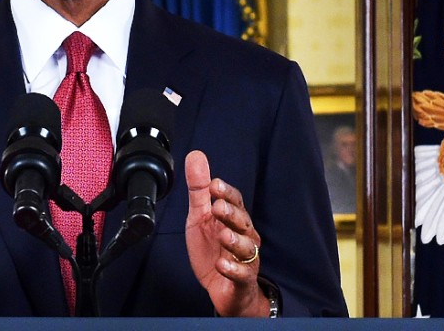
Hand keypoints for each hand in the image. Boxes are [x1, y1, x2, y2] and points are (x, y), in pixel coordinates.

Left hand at [184, 150, 267, 317]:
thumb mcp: (200, 217)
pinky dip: (232, 269)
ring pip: (247, 248)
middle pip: (243, 222)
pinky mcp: (242, 280)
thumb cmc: (213, 249)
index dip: (226, 193)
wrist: (222, 288)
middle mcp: (244, 236)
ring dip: (235, 241)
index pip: (235, 201)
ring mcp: (245, 259)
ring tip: (223, 236)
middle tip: (218, 208)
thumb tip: (195, 155)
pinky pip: (241, 275)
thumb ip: (198, 189)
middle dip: (232, 214)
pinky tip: (222, 264)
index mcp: (234, 219)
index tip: (214, 185)